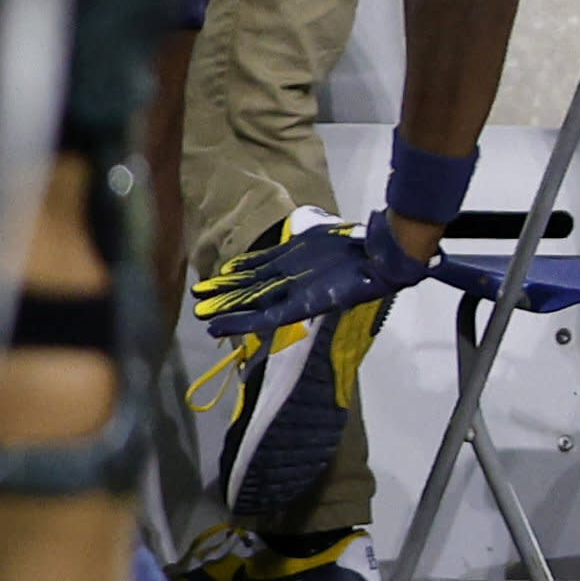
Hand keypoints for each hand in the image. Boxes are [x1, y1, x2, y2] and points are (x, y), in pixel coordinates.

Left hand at [190, 212, 433, 340]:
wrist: (382, 252)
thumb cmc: (369, 275)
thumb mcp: (349, 292)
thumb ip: (328, 298)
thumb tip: (312, 309)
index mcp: (304, 305)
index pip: (263, 317)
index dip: (237, 322)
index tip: (212, 328)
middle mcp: (292, 291)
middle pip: (251, 300)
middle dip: (224, 305)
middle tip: (197, 310)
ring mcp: (291, 272)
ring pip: (252, 283)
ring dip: (227, 287)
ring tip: (200, 291)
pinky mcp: (293, 253)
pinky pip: (264, 262)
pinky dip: (245, 266)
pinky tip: (226, 268)